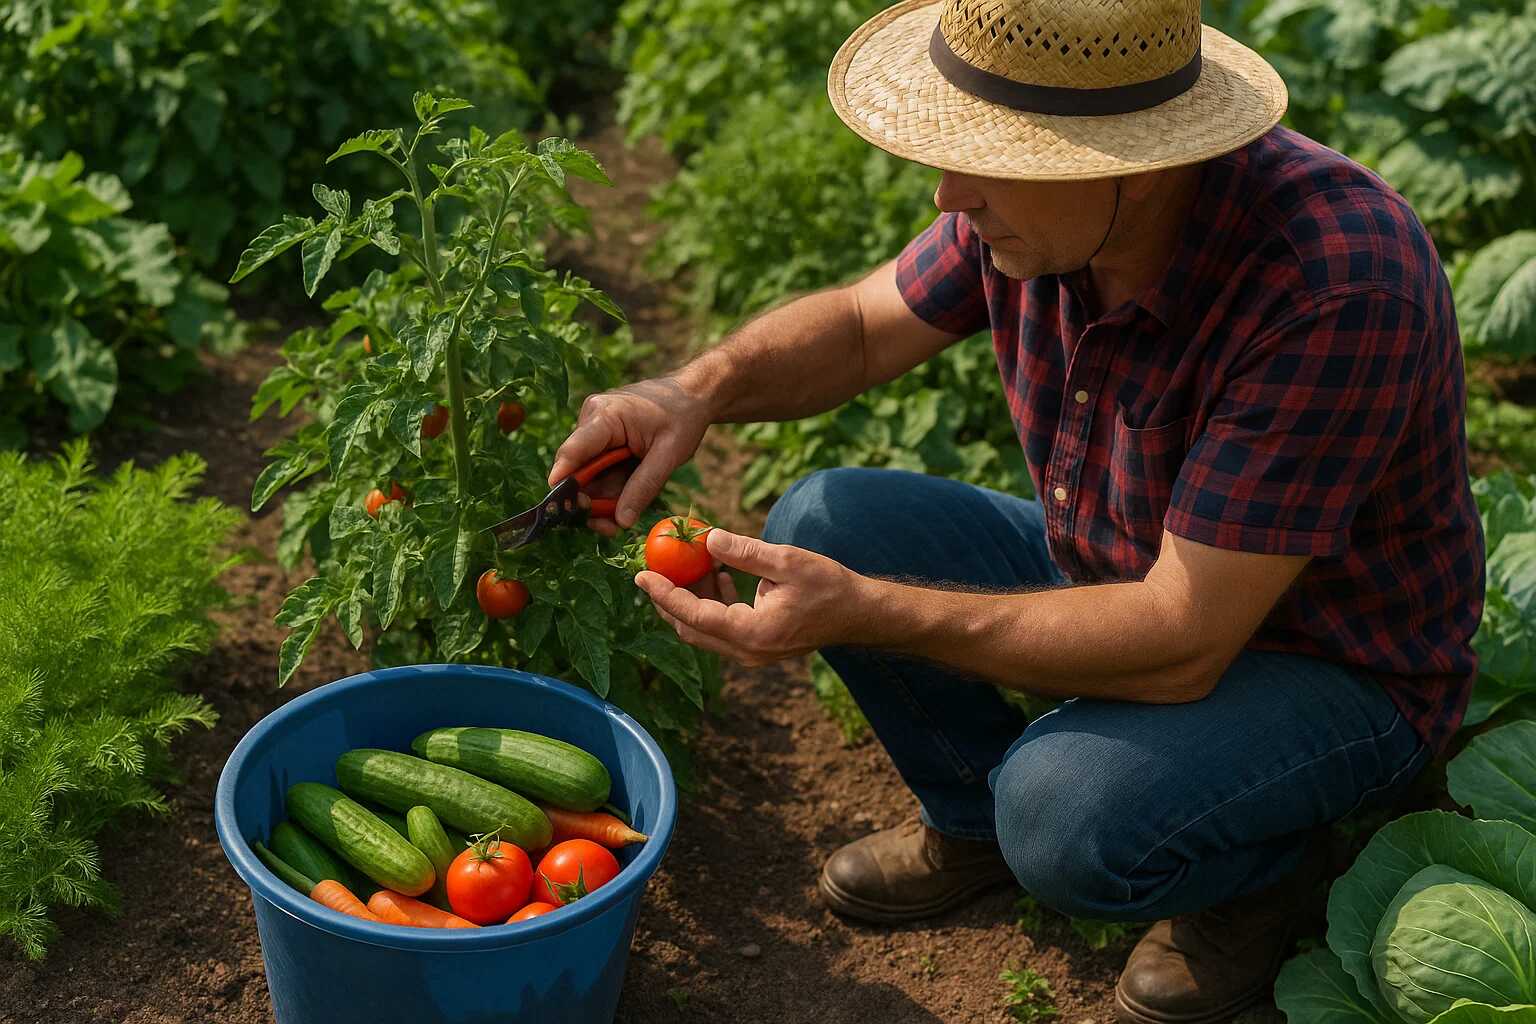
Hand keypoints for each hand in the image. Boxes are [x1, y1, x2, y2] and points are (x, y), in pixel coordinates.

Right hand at [548, 375, 713, 534]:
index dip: (563, 482)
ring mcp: (595, 430)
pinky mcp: (602, 439)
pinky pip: (599, 470)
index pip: (573, 452)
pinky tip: (624, 503)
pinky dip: (610, 488)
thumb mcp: (669, 454)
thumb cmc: (683, 417)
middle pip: (578, 469)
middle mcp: (591, 420)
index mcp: (604, 415)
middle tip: (609, 528)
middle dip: (590, 501)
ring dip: (602, 498)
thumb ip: (644, 486)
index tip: (558, 509)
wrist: (692, 394)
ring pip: (588, 475)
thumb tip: (621, 520)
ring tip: (620, 521)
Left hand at [635, 528, 865, 666]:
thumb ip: (744, 552)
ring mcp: (751, 653)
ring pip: (703, 629)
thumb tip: (708, 538)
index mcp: (752, 632)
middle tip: (653, 566)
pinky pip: (721, 627)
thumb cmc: (829, 586)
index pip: (693, 615)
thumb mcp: (787, 561)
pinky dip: (710, 602)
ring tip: (687, 563)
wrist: (858, 614)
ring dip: (690, 598)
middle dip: (668, 598)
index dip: (663, 594)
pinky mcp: (756, 646)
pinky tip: (716, 573)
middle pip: (690, 628)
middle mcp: (746, 651)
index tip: (641, 574)